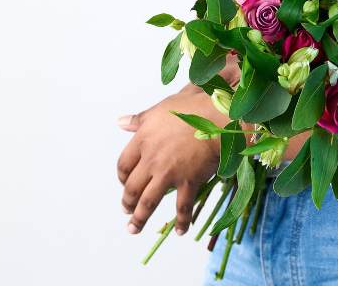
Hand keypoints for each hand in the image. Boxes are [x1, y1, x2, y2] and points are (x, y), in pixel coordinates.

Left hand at [116, 54, 241, 236]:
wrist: (217, 117)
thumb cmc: (192, 107)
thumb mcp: (161, 108)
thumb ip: (140, 119)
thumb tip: (120, 121)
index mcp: (143, 139)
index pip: (123, 164)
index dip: (122, 177)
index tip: (124, 183)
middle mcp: (151, 159)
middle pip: (132, 187)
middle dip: (127, 202)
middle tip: (127, 211)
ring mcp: (168, 173)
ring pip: (148, 202)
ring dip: (140, 219)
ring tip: (134, 229)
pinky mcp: (188, 182)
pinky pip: (182, 208)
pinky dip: (181, 222)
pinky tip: (180, 231)